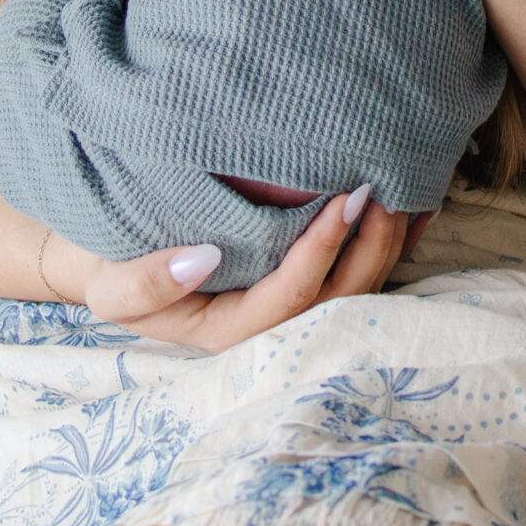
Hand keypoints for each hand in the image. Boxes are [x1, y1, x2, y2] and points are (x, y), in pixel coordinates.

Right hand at [43, 191, 420, 348]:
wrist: (116, 259)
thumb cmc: (111, 267)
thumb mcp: (108, 284)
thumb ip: (145, 281)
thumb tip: (204, 257)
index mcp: (228, 332)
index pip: (290, 298)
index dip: (322, 252)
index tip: (344, 200)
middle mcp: (269, 328)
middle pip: (337, 300)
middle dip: (369, 249)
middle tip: (387, 193)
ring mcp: (290, 308)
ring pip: (355, 290)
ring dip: (387, 247)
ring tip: (407, 195)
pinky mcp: (302, 285)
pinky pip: (356, 273)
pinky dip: (388, 245)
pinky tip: (417, 212)